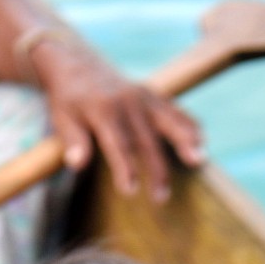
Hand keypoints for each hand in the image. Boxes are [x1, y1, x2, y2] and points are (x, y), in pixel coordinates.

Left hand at [34, 38, 204, 200]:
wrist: (78, 66)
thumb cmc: (70, 101)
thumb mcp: (62, 118)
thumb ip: (72, 140)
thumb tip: (77, 162)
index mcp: (103, 110)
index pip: (117, 143)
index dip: (124, 168)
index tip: (130, 191)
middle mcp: (127, 102)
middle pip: (146, 140)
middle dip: (156, 169)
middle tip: (162, 197)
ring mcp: (143, 97)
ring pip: (168, 121)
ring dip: (184, 141)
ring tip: (199, 160)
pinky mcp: (154, 95)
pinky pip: (174, 110)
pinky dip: (189, 124)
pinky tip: (202, 141)